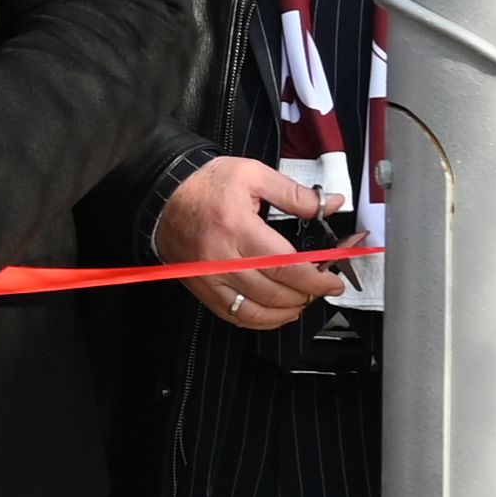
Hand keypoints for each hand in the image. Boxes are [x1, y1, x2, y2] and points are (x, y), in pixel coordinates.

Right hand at [153, 158, 353, 332]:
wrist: (162, 198)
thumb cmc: (204, 186)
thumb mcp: (253, 175)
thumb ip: (295, 194)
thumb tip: (331, 205)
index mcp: (238, 227)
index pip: (286, 267)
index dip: (316, 280)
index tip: (333, 281)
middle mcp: (222, 258)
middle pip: (276, 292)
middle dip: (309, 294)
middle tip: (324, 285)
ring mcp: (210, 278)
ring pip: (258, 311)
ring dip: (289, 310)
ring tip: (305, 298)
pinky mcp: (203, 289)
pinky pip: (236, 316)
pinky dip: (263, 321)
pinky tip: (278, 312)